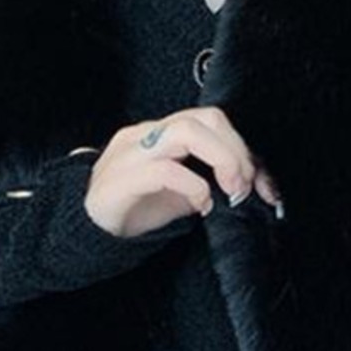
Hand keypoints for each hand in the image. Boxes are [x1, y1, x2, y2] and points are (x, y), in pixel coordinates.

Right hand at [83, 106, 282, 238]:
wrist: (85, 232)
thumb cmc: (133, 210)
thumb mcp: (181, 194)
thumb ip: (210, 183)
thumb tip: (248, 186)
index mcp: (162, 133)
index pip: (211, 121)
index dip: (244, 148)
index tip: (265, 184)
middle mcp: (147, 135)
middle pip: (203, 118)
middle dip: (236, 150)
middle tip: (246, 187)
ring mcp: (131, 153)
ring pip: (185, 132)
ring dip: (221, 159)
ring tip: (231, 191)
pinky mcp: (120, 180)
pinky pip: (164, 170)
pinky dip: (193, 186)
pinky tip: (202, 205)